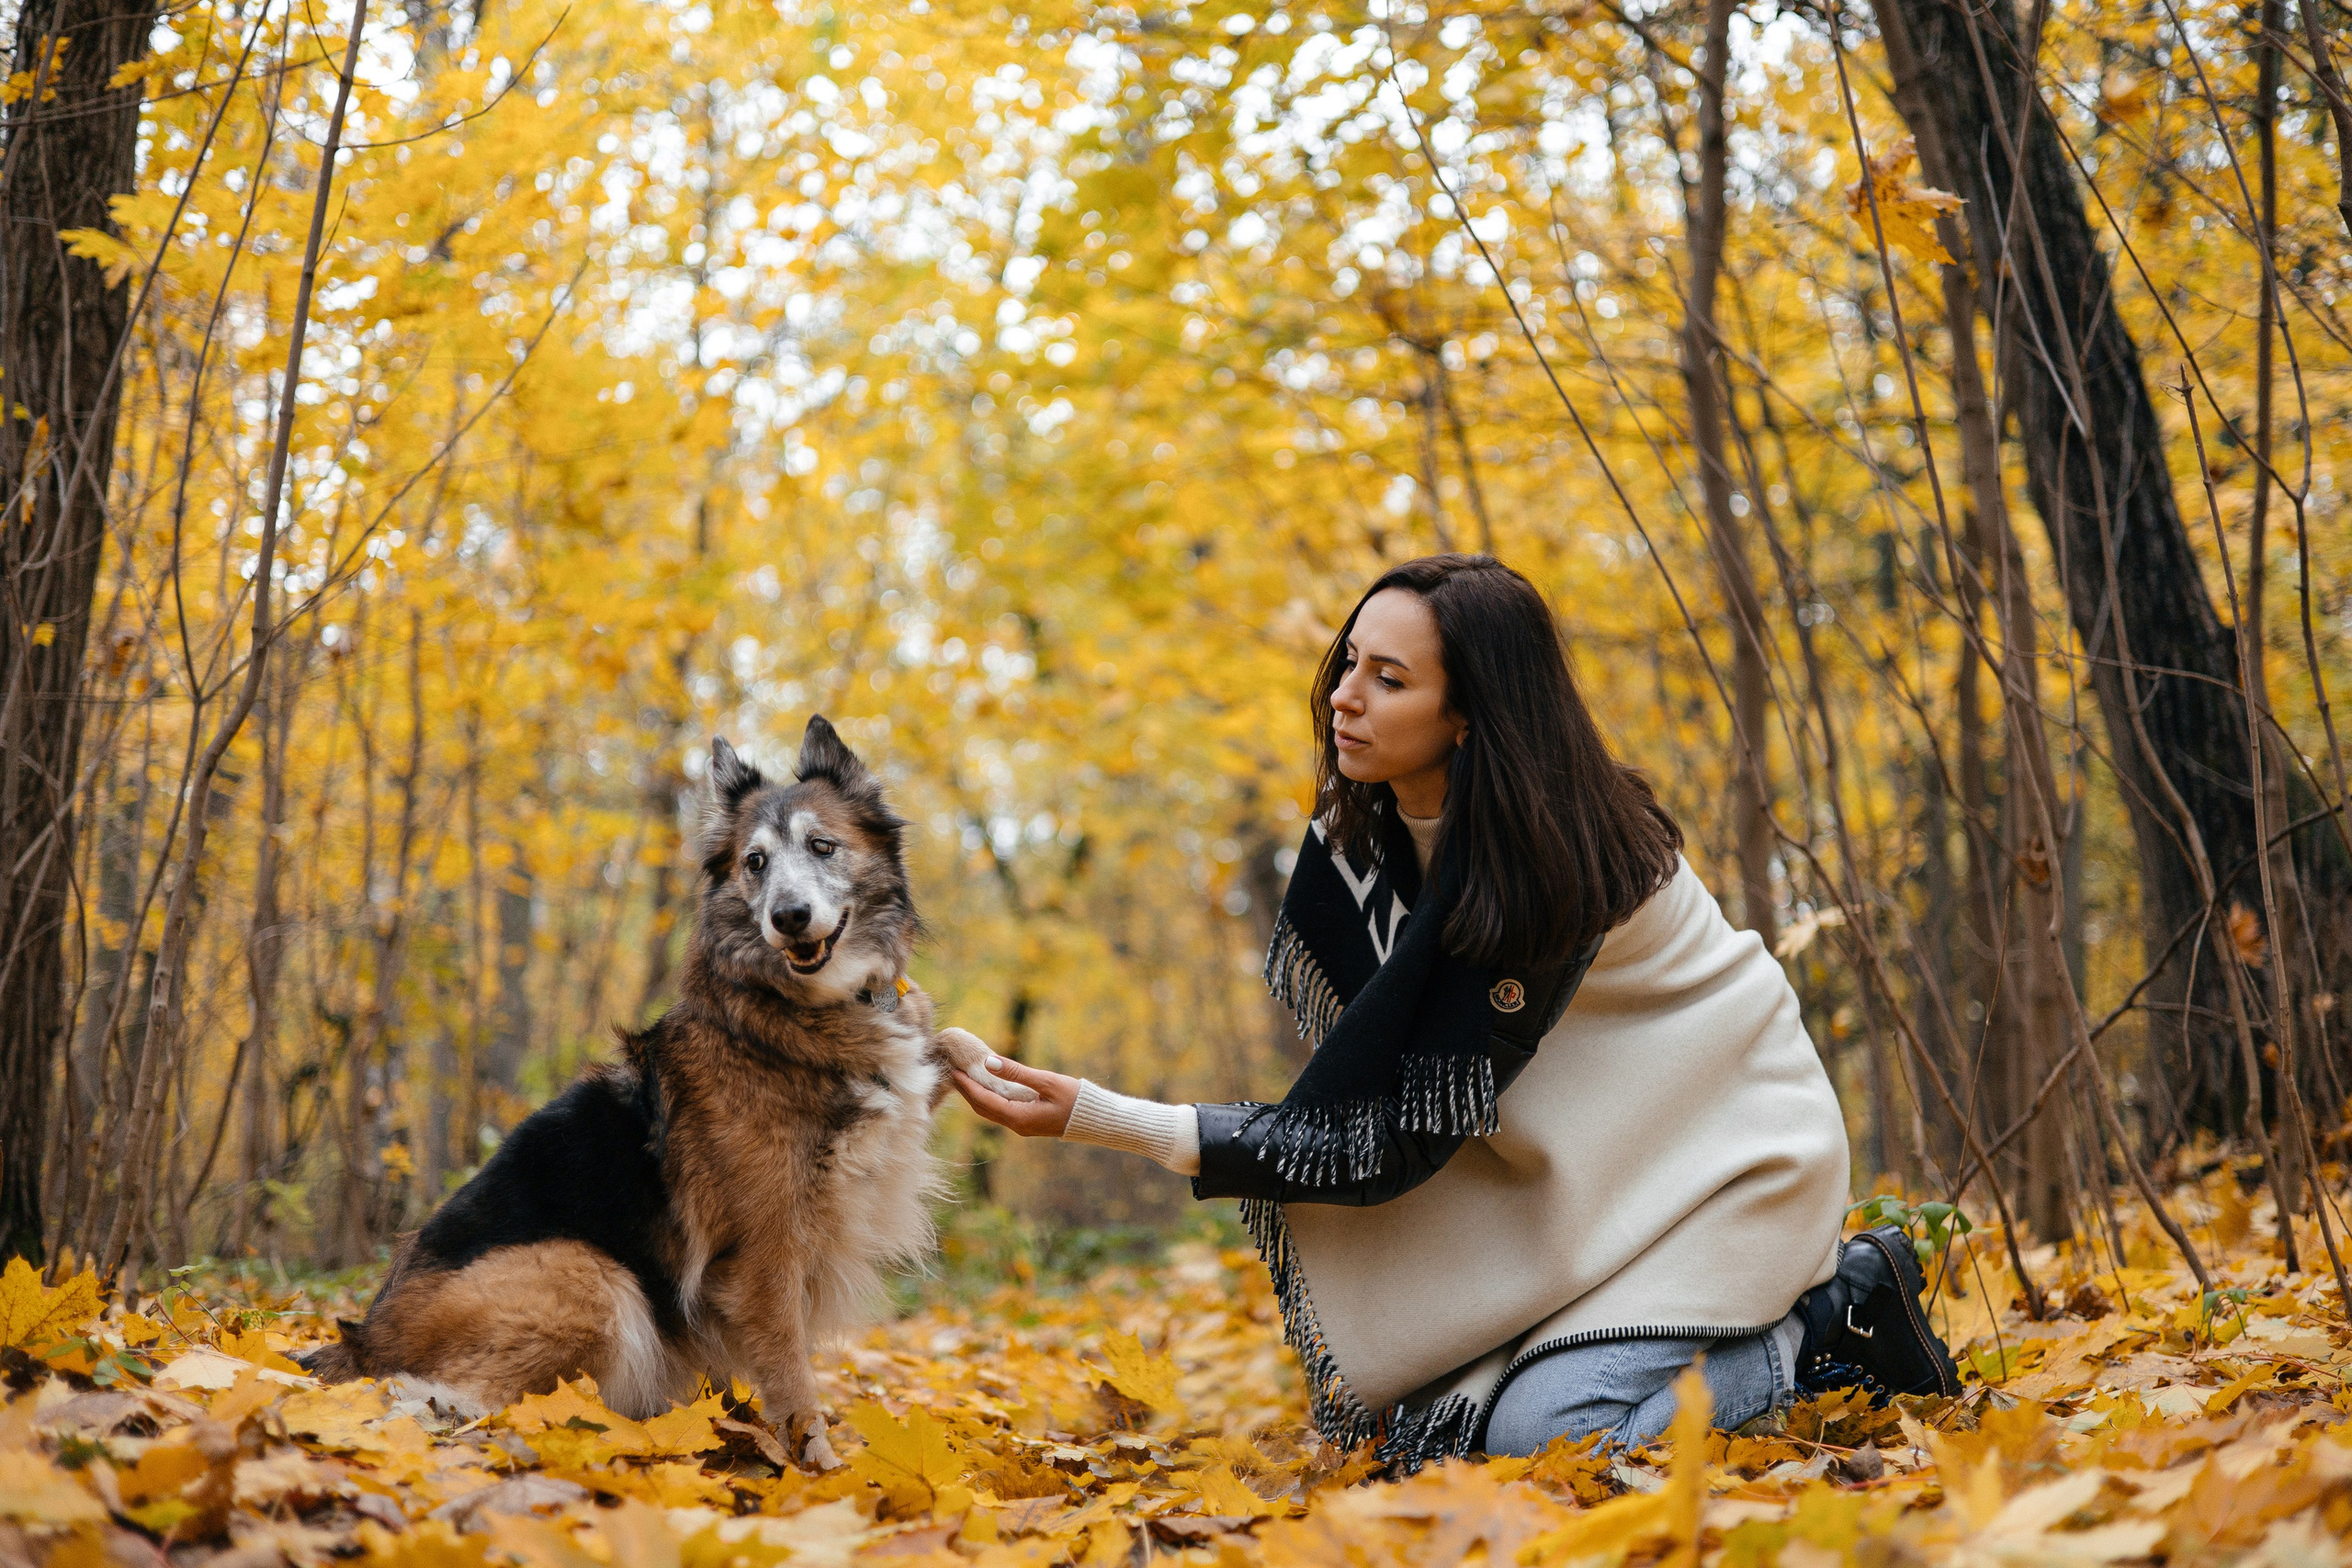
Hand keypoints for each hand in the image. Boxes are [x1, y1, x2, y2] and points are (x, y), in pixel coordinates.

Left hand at [952, 1054, 1078, 1137]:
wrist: (1094, 1120)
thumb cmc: (1075, 1099)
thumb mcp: (1047, 1082)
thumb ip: (1017, 1073)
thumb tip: (989, 1062)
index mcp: (1019, 1117)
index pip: (983, 1101)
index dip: (967, 1086)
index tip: (953, 1070)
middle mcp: (1016, 1125)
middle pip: (982, 1109)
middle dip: (966, 1091)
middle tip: (953, 1072)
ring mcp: (1022, 1126)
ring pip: (990, 1111)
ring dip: (975, 1095)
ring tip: (964, 1078)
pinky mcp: (1028, 1122)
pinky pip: (1000, 1111)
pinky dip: (988, 1099)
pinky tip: (986, 1086)